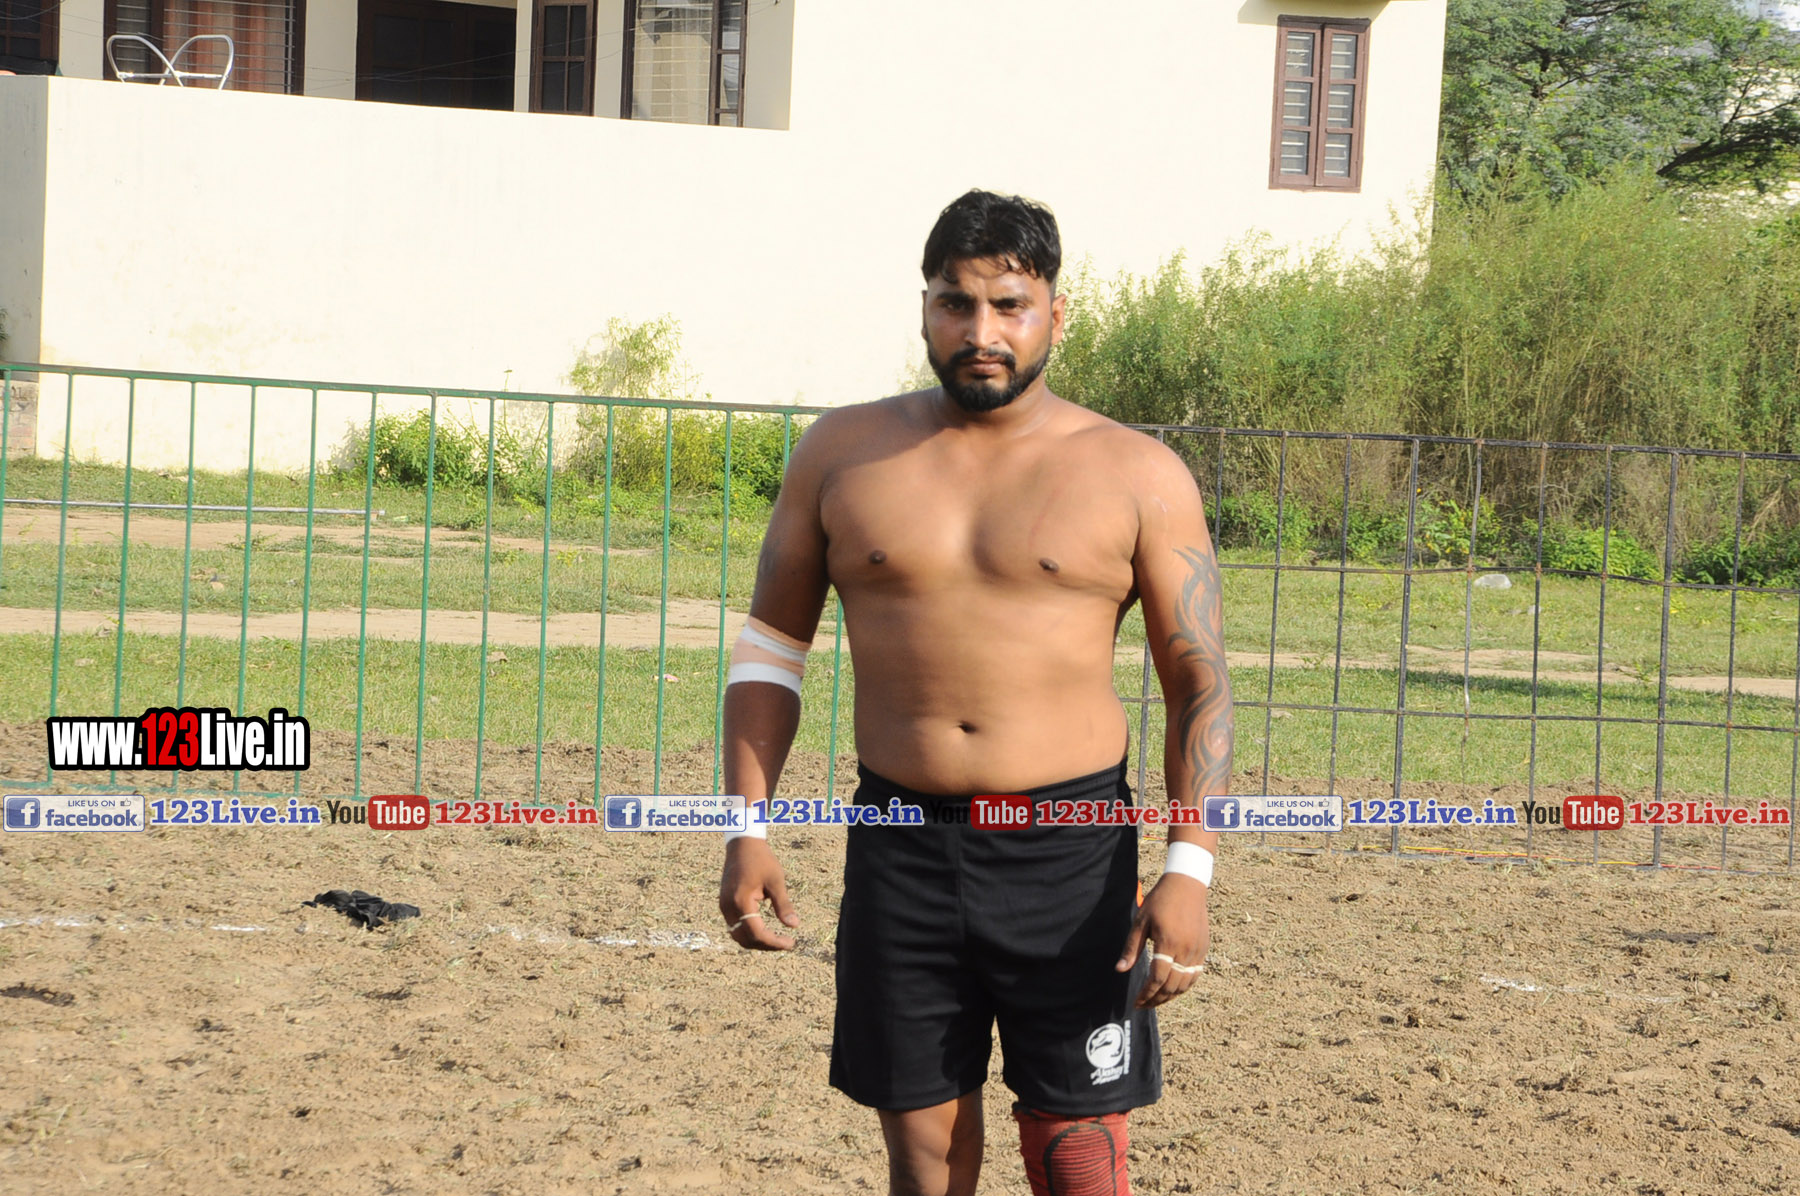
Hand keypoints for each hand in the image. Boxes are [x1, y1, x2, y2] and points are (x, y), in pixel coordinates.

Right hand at [718, 838, 799, 949]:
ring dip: (757, 941)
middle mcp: (728, 907)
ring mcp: (724, 907)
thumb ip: (783, 905)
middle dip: (766, 945)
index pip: (756, 933)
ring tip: (777, 939)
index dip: (774, 942)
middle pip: (745, 939)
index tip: (791, 943)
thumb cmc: (761, 859)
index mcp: (740, 901)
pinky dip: (750, 933)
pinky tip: (765, 930)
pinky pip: (736, 926)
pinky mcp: (725, 904)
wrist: (742, 844)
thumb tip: (794, 925)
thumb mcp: (776, 880)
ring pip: (738, 935)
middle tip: (786, 943)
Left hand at [1114, 873, 1208, 1006]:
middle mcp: (1185, 950)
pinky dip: (1184, 986)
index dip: (1146, 994)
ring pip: (1185, 984)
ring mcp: (1197, 950)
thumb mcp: (1141, 922)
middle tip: (1144, 1004)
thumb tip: (1120, 969)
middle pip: (1172, 986)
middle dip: (1157, 999)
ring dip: (1170, 996)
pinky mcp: (1204, 948)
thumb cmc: (1160, 900)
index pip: (1157, 978)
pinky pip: (1195, 975)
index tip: (1136, 1002)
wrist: (1187, 884)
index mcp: (1167, 942)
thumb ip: (1132, 948)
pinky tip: (1173, 988)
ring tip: (1156, 999)